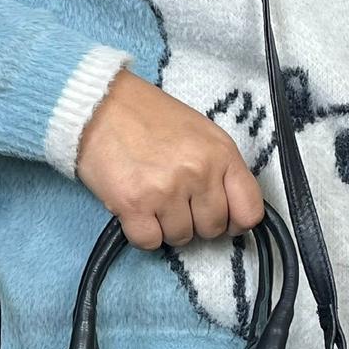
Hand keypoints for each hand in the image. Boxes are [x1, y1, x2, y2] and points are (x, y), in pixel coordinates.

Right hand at [76, 68, 264, 249]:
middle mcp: (198, 173)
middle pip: (212, 228)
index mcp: (220, 153)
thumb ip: (220, 169)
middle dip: (195, 221)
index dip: (235, 221)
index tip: (223, 219)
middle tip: (176, 201)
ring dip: (166, 226)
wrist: (99, 106)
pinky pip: (150, 242)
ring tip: (152, 198)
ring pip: (181, 238)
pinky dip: (142, 233)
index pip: (249, 211)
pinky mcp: (134, 205)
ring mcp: (166, 190)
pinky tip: (137, 210)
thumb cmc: (148, 117)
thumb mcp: (200, 132)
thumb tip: (230, 209)